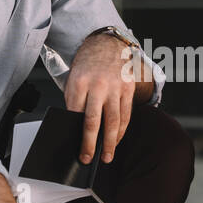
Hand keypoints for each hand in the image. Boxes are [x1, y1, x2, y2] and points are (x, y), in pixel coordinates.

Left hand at [65, 34, 136, 163]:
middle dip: (90, 143)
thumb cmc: (88, 65)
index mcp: (80, 82)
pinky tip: (116, 140)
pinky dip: (121, 130)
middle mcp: (98, 85)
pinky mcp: (128, 88)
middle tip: (88, 158)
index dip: (76, 134)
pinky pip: (126, 114)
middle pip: (94, 120)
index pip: (76, 114)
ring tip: (107, 156)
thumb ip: (75, 101)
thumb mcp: (74, 79)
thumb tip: (76, 128)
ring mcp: (115, 87)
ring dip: (110, 142)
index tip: (76, 148)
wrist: (107, 44)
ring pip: (113, 120)